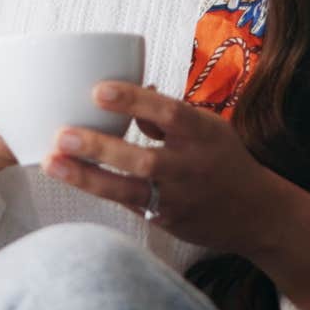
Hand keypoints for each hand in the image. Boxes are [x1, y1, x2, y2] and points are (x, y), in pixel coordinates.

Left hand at [42, 81, 296, 257]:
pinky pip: (128, 203)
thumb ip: (165, 113)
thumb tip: (125, 89)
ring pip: (129, 190)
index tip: (97, 90)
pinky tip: (71, 177)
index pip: (168, 113)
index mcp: (203, 133)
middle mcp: (190, 167)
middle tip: (61, 134)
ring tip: (52, 162)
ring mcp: (178, 198)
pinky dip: (99, 190)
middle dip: (99, 147)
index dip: (134, 101)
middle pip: (143, 160)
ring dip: (87, 177)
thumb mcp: (206, 126)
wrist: (257, 214)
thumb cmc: (222, 157)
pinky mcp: (166, 220)